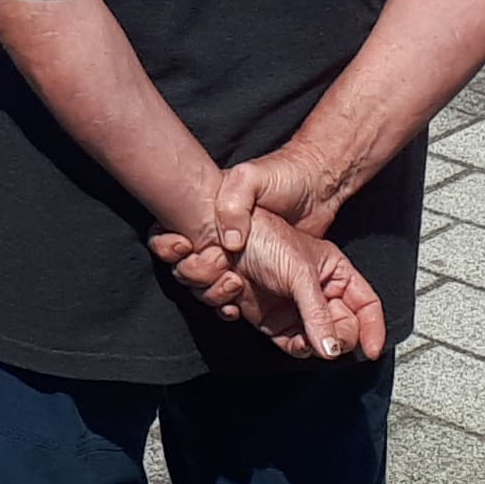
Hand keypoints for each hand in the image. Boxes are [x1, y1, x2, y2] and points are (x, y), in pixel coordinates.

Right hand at [150, 138, 345, 305]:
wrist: (318, 189)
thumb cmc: (282, 177)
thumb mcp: (251, 178)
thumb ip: (232, 204)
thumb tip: (228, 244)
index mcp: (205, 213)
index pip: (166, 234)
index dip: (168, 245)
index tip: (184, 246)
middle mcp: (213, 238)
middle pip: (182, 265)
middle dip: (192, 271)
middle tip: (220, 263)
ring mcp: (234, 260)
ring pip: (202, 287)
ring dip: (211, 291)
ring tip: (235, 281)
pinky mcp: (254, 279)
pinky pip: (229, 301)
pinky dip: (228, 306)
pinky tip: (238, 305)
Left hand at [202, 209, 387, 362]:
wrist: (221, 243)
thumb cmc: (263, 239)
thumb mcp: (299, 274)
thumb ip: (318, 314)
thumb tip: (332, 349)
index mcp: (334, 272)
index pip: (365, 304)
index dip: (373, 328)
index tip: (372, 350)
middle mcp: (318, 292)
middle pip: (343, 329)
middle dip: (335, 338)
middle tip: (324, 340)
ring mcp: (296, 308)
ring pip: (316, 342)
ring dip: (307, 344)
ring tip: (298, 335)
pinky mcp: (273, 321)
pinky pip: (289, 345)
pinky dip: (285, 344)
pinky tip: (275, 329)